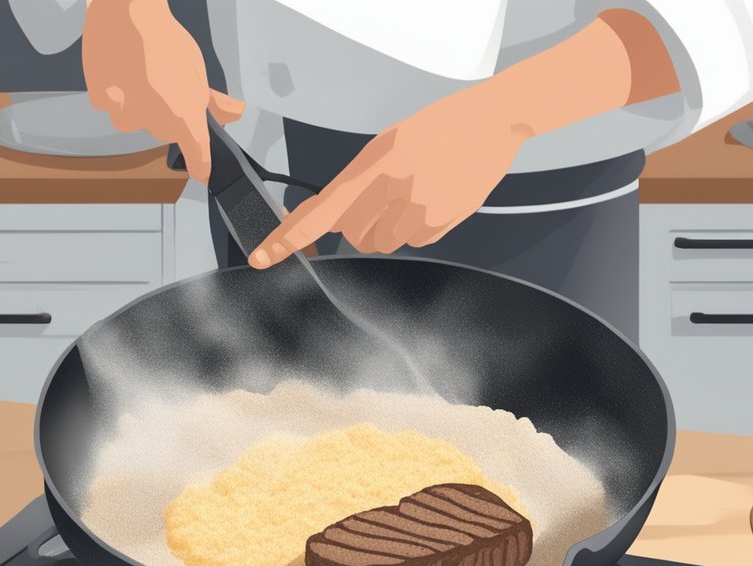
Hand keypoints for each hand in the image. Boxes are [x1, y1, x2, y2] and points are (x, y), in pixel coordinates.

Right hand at [83, 0, 243, 182]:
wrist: (127, 12)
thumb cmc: (163, 39)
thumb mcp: (197, 70)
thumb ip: (213, 101)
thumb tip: (233, 113)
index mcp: (184, 116)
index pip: (197, 156)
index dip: (201, 166)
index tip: (202, 173)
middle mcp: (155, 122)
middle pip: (162, 130)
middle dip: (164, 112)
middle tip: (164, 85)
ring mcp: (126, 114)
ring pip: (132, 120)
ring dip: (135, 104)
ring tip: (139, 75)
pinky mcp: (102, 102)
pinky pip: (110, 106)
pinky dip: (114, 93)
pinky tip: (120, 72)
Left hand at [248, 11, 678, 267]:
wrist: (490, 123)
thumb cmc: (437, 128)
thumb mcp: (388, 145)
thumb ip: (360, 182)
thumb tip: (339, 221)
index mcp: (370, 167)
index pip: (318, 212)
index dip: (287, 237)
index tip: (263, 256)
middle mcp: (389, 192)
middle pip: (355, 237)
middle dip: (362, 225)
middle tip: (386, 197)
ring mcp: (416, 211)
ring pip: (384, 243)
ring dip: (391, 227)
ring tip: (415, 194)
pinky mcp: (440, 224)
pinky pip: (415, 241)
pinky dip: (419, 227)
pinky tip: (434, 198)